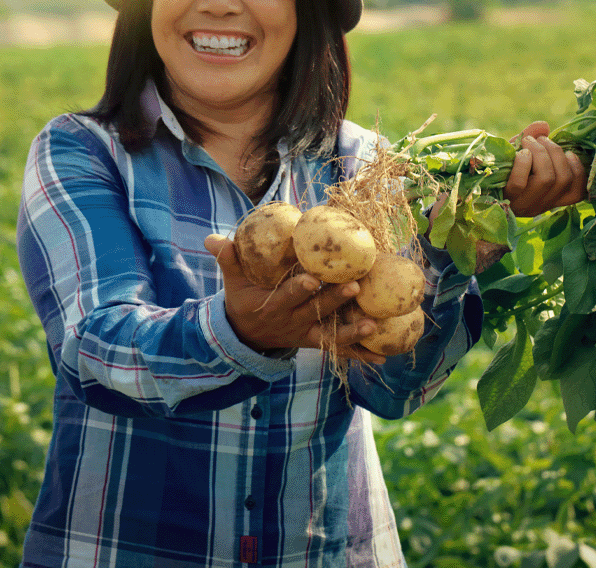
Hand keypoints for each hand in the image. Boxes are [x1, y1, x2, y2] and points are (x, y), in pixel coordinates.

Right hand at [204, 234, 385, 363]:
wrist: (245, 338)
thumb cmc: (242, 302)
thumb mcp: (232, 283)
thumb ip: (228, 260)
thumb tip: (212, 238)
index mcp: (272, 306)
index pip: (287, 297)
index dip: (299, 289)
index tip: (312, 278)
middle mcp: (291, 323)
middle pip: (316, 312)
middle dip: (335, 300)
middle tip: (354, 286)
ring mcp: (305, 335)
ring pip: (331, 335)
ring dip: (353, 332)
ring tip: (373, 325)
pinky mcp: (316, 343)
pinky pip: (340, 350)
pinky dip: (360, 353)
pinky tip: (383, 356)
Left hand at [504, 121, 586, 216]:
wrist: (469, 185)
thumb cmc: (500, 169)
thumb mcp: (519, 153)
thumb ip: (532, 138)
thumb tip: (544, 125)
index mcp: (550, 197)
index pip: (579, 192)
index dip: (580, 171)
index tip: (569, 153)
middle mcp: (540, 205)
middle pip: (563, 178)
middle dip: (555, 152)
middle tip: (539, 139)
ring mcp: (523, 205)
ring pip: (547, 179)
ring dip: (540, 153)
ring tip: (527, 142)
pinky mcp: (506, 201)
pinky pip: (520, 183)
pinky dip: (524, 163)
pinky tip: (520, 153)